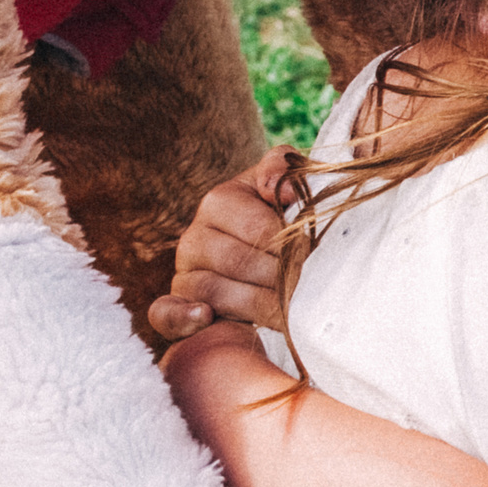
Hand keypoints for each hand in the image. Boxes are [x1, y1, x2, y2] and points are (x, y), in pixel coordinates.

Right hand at [149, 146, 300, 340]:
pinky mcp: (176, 306)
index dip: (295, 248)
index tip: (321, 259)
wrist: (261, 255)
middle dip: (282, 280)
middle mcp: (194, 236)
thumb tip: (285, 190)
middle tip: (314, 290)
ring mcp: (183, 272)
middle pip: (241, 263)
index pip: (261, 229)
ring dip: (257, 307)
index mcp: (220, 201)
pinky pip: (165, 314)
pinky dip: (182, 317)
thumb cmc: (279, 220)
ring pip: (214, 292)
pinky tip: (205, 316)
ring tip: (292, 313)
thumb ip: (286, 169)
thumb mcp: (286, 186)